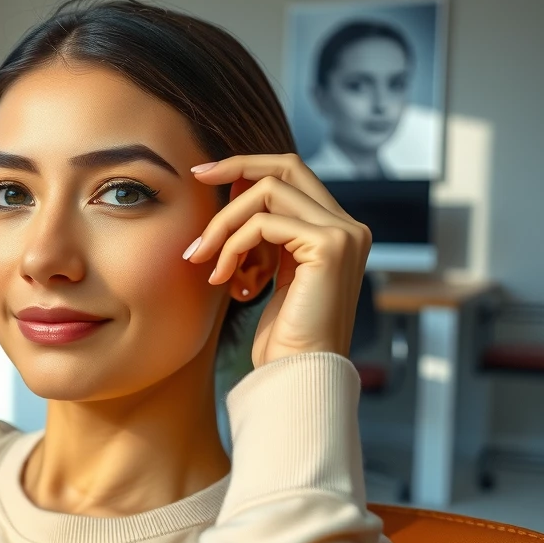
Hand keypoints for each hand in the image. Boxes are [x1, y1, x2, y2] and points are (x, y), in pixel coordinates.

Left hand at [184, 154, 371, 368]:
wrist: (298, 376)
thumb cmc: (280, 337)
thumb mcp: (269, 273)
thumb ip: (262, 235)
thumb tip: (233, 190)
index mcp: (335, 231)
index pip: (292, 175)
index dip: (247, 166)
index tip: (204, 174)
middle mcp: (348, 227)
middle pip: (286, 167)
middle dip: (235, 168)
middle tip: (196, 179)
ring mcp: (344, 234)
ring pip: (267, 192)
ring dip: (224, 222)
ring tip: (203, 258)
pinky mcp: (329, 246)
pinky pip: (263, 223)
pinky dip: (232, 245)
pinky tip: (223, 278)